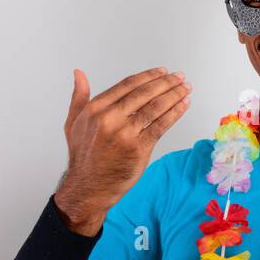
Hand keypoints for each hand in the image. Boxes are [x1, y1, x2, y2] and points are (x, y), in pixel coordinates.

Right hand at [54, 67, 190, 234]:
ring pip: (155, 108)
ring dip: (174, 95)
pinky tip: (183, 105)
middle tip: (180, 77)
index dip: (148, 76)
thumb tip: (79, 73)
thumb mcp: (74, 123)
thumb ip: (79, 97)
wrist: (89, 187)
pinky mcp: (139, 148)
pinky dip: (175, 113)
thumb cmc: (84, 156)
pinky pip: (161, 126)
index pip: (128, 85)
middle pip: (144, 93)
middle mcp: (110, 118)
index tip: (162, 72)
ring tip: (186, 89)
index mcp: (95, 109)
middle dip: (166, 83)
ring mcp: (125, 133)